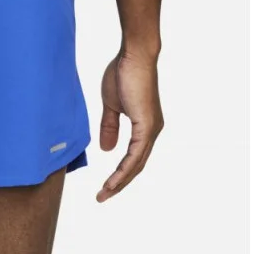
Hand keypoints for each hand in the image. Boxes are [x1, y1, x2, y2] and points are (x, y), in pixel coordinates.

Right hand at [97, 51, 163, 201]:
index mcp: (144, 127)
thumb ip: (109, 127)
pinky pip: (136, 154)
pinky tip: (114, 180)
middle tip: (102, 197)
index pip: (132, 158)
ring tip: (105, 193)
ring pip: (136, 164)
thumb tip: (107, 150)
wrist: (133, 56)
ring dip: (120, 181)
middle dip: (118, 184)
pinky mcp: (147, 125)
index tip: (104, 187)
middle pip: (136, 166)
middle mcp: (151, 131)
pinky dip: (124, 169)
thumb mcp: (112, 106)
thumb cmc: (123, 74)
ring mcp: (151, 129)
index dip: (118, 174)